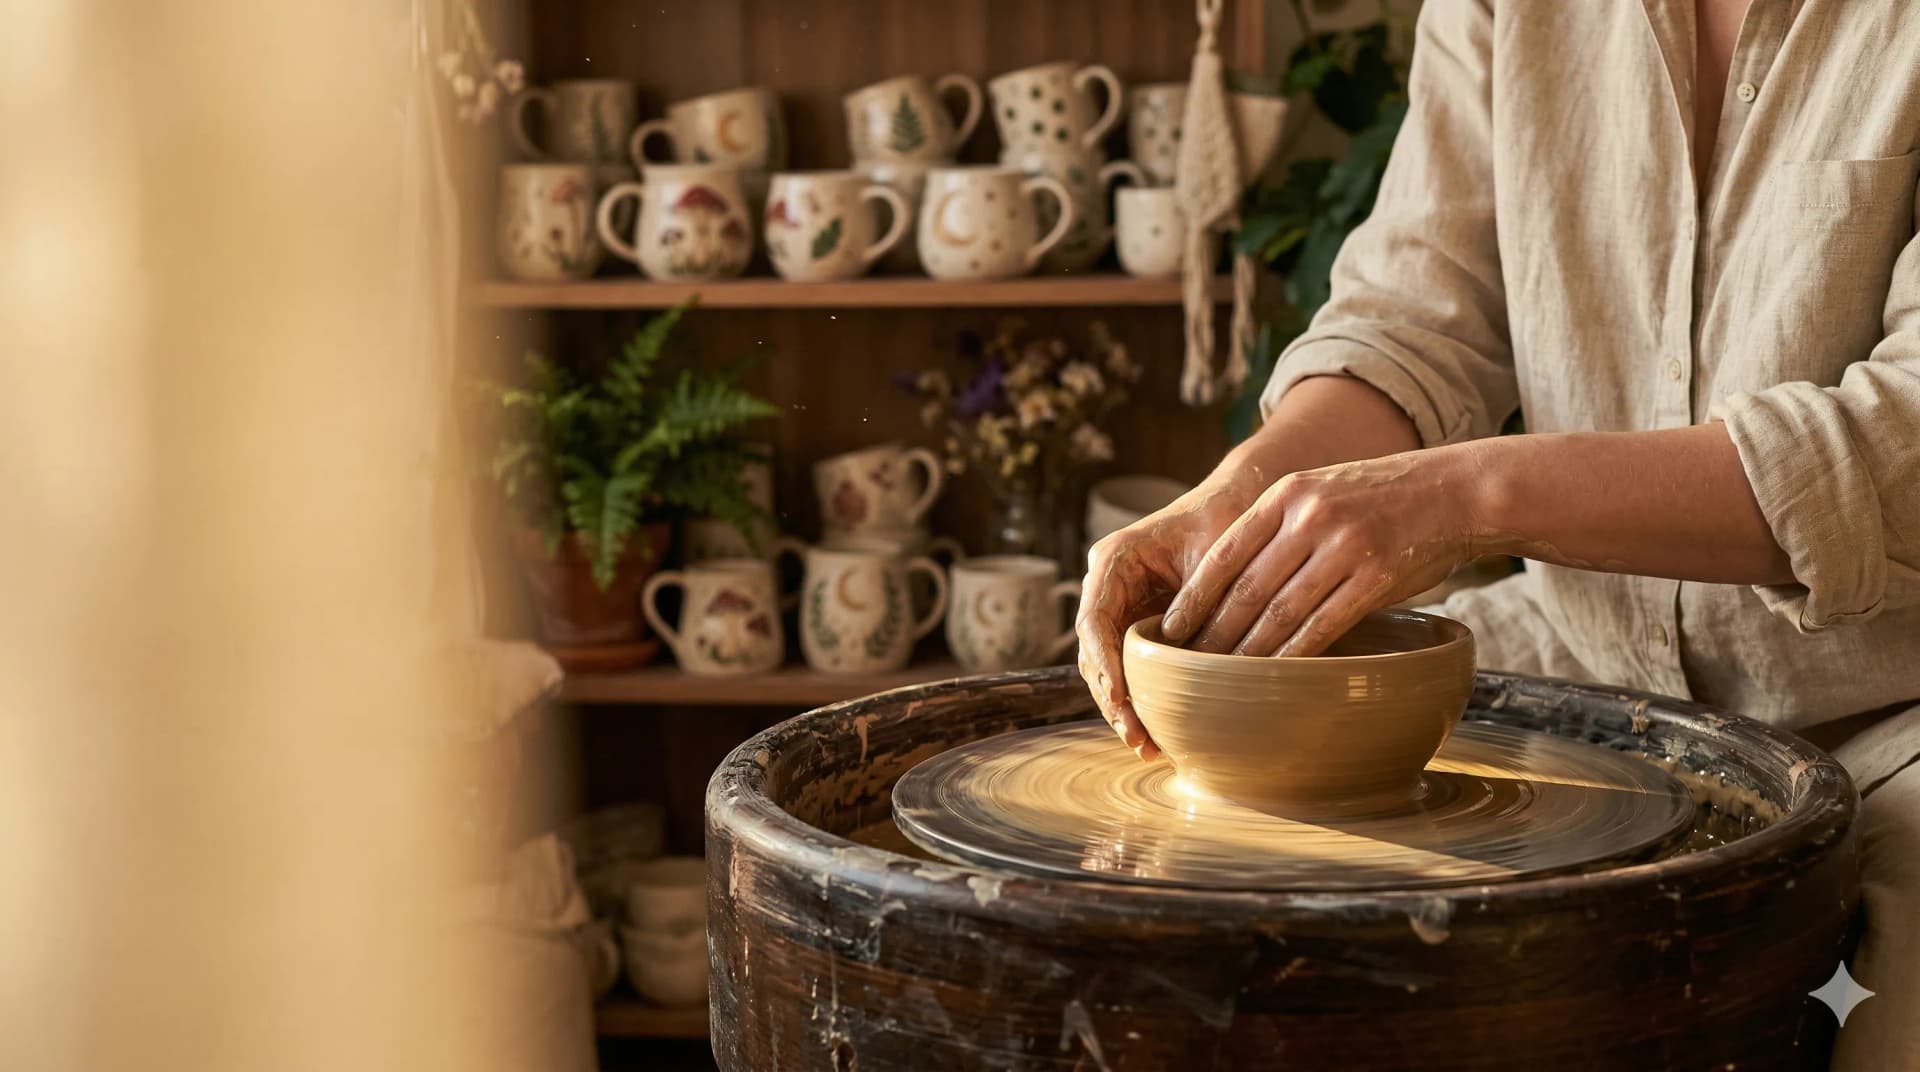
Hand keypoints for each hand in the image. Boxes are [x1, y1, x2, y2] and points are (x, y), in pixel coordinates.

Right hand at [1075, 479, 1259, 759]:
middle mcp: (1107, 587)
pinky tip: (1154, 732)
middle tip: (1135, 736)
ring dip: (1122, 707)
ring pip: (1106, 667)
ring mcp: (1118, 609)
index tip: (1120, 697)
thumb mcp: (1213, 556)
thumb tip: (1197, 661)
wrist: (1236, 504)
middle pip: (1093, 652)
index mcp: (1114, 561)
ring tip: (1145, 745)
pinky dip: (1138, 698)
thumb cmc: (1225, 521)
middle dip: (1112, 698)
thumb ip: (1199, 601)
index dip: (1104, 662)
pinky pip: (1128, 667)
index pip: (1094, 620)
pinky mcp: (1137, 627)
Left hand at [1158, 447, 1485, 658]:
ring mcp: (1343, 546)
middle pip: (1245, 589)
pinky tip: (1277, 678)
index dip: (1193, 597)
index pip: (1224, 553)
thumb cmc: (1381, 502)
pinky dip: (1295, 656)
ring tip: (1225, 680)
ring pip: (1280, 612)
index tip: (1170, 629)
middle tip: (1190, 667)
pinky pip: (1323, 626)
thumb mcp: (1321, 493)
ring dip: (1248, 653)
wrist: (1456, 491)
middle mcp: (1309, 517)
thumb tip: (1229, 581)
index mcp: (1288, 494)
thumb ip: (1280, 526)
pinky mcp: (1376, 576)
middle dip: (1212, 634)